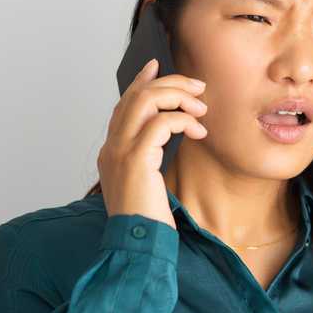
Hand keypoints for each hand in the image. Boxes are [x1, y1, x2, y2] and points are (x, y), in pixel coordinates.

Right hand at [96, 58, 207, 229]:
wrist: (136, 246)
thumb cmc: (146, 222)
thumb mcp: (147, 184)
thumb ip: (150, 158)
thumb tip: (171, 132)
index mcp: (111, 153)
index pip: (122, 105)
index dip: (140, 82)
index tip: (158, 66)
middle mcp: (110, 148)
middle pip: (135, 96)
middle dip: (169, 83)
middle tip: (197, 87)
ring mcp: (120, 152)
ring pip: (146, 101)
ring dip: (178, 97)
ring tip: (201, 109)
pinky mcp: (136, 159)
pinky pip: (161, 123)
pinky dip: (183, 120)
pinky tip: (199, 131)